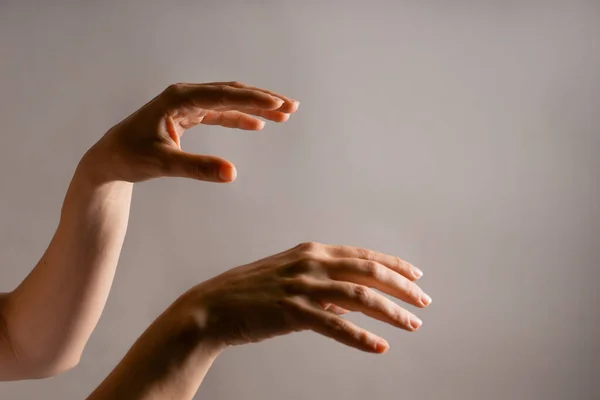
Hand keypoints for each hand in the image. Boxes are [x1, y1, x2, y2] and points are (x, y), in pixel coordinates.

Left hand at [82, 81, 298, 182]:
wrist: (111, 158)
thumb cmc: (131, 157)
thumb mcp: (164, 164)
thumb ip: (198, 168)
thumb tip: (232, 174)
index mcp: (179, 99)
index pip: (223, 95)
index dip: (253, 100)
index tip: (278, 106)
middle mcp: (185, 96)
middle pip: (231, 92)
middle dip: (262, 99)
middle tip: (291, 107)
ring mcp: (187, 104)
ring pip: (229, 100)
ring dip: (255, 106)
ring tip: (284, 114)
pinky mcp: (188, 115)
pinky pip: (220, 112)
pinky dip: (239, 117)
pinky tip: (257, 123)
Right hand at [173, 242, 431, 353]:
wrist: (212, 306)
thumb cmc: (251, 293)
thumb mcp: (291, 279)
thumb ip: (324, 287)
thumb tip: (355, 302)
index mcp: (311, 252)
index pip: (363, 255)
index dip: (394, 265)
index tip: (416, 276)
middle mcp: (310, 263)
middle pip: (368, 271)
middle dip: (402, 286)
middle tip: (424, 301)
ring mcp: (301, 286)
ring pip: (359, 296)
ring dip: (390, 311)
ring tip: (411, 324)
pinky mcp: (292, 311)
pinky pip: (335, 325)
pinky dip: (361, 337)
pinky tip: (379, 346)